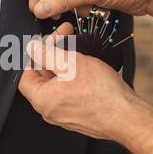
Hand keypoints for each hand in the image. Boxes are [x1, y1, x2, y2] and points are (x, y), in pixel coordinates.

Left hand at [19, 36, 143, 140]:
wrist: (127, 116)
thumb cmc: (100, 93)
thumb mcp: (69, 63)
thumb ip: (46, 54)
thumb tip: (31, 48)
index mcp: (41, 99)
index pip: (25, 75)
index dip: (33, 56)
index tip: (43, 43)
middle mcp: (50, 110)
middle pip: (43, 78)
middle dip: (52, 54)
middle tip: (64, 37)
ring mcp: (65, 114)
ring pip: (58, 83)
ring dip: (65, 63)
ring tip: (77, 48)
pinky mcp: (80, 115)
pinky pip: (70, 92)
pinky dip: (74, 76)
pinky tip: (86, 64)